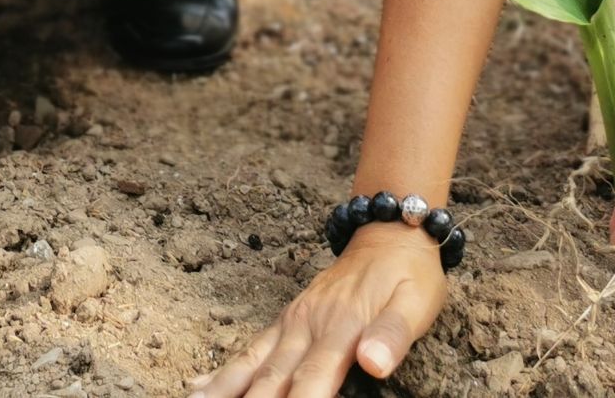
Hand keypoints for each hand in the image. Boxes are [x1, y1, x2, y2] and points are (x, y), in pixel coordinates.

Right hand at [194, 224, 446, 395]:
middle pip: (272, 379)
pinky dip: (225, 371)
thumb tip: (373, 364)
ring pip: (251, 364)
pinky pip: (250, 348)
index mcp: (339, 328)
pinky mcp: (286, 320)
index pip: (313, 381)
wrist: (390, 233)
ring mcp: (292, 322)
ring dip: (224, 391)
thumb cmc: (409, 275)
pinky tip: (200, 386)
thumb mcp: (414, 304)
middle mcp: (306, 326)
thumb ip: (392, 335)